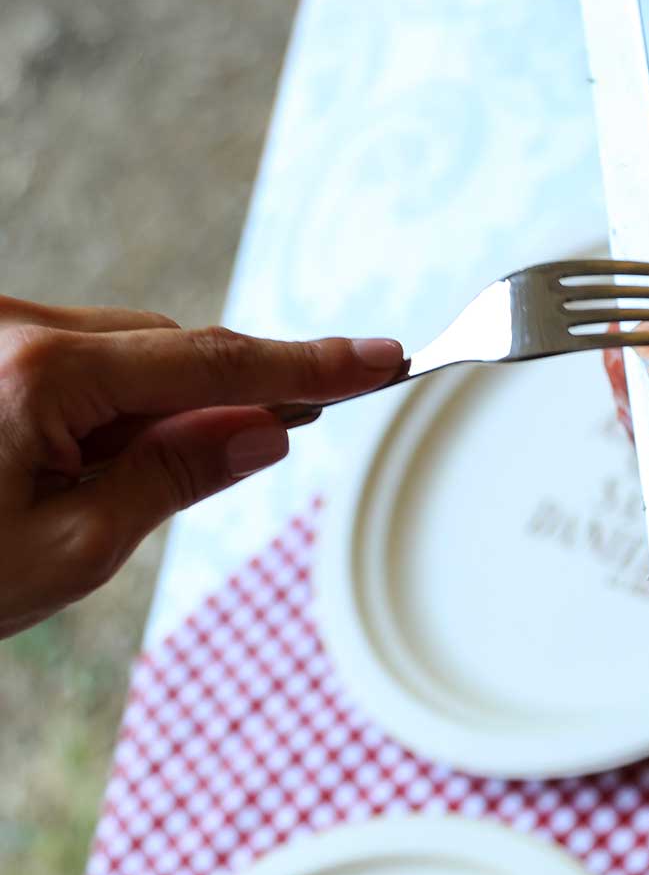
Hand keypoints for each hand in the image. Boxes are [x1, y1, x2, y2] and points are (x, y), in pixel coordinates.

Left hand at [0, 296, 402, 637]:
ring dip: (144, 407)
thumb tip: (265, 426)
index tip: (385, 357)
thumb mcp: (70, 549)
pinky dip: (96, 402)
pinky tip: (62, 462)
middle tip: (256, 449)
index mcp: (40, 374)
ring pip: (117, 348)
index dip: (309, 363)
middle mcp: (9, 326)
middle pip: (165, 345)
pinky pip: (69, 353)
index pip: (213, 360)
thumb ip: (177, 474)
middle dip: (213, 398)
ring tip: (89, 491)